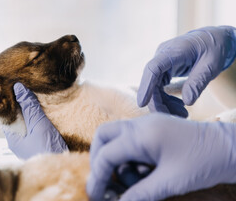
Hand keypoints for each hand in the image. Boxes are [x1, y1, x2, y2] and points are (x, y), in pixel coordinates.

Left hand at [3, 82, 67, 158]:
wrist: (64, 169)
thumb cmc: (48, 150)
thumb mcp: (39, 125)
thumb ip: (29, 107)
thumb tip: (18, 88)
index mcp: (12, 139)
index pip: (6, 115)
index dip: (10, 101)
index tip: (14, 86)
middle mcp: (18, 142)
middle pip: (16, 118)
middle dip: (21, 105)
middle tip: (26, 87)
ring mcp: (28, 145)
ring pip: (26, 123)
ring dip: (30, 111)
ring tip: (35, 95)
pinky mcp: (39, 145)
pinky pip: (34, 129)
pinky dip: (37, 119)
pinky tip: (43, 111)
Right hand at [87, 113, 235, 200]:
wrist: (230, 147)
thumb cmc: (204, 162)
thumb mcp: (170, 182)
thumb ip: (140, 194)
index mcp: (141, 134)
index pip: (106, 154)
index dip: (97, 177)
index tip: (96, 196)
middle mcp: (139, 125)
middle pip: (103, 136)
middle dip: (100, 160)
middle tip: (106, 181)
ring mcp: (146, 125)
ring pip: (116, 139)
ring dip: (118, 162)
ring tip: (136, 182)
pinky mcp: (153, 130)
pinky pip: (131, 142)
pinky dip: (131, 159)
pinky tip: (146, 173)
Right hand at [137, 26, 235, 116]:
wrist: (215, 38)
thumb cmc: (215, 47)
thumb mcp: (211, 65)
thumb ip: (198, 82)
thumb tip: (187, 102)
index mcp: (173, 51)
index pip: (153, 68)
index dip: (146, 86)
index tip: (142, 103)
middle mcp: (163, 56)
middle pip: (152, 81)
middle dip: (159, 102)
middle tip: (177, 117)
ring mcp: (162, 63)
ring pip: (155, 87)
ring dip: (164, 102)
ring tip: (183, 114)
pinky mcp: (165, 69)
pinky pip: (160, 87)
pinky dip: (167, 98)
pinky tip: (179, 106)